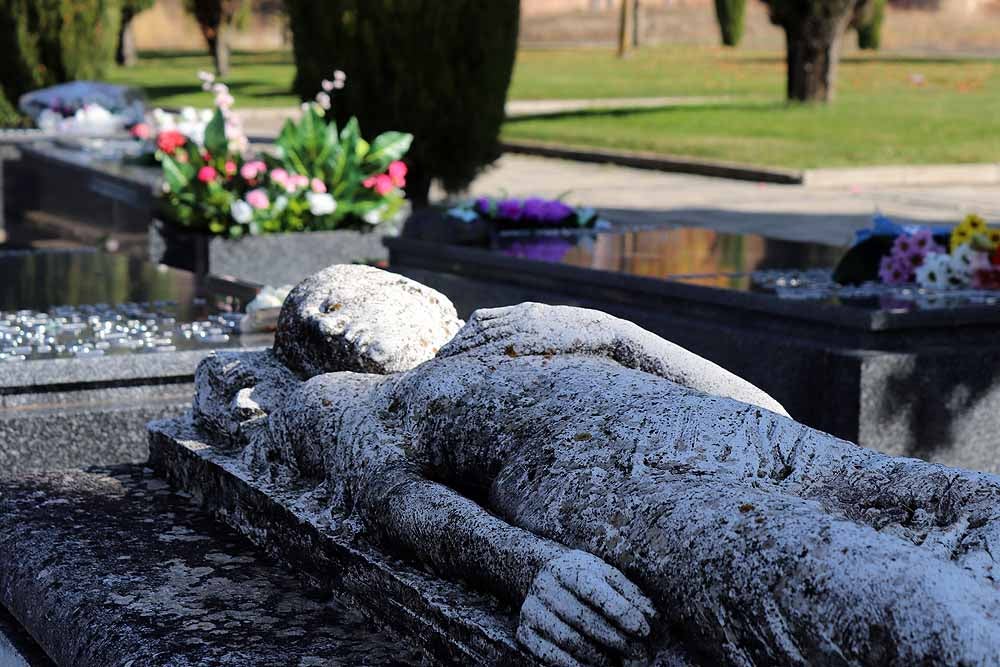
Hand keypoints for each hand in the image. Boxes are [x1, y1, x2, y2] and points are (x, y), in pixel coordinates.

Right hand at [517, 550, 655, 665]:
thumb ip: (630, 594)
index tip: (643, 629)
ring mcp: (533, 610)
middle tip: (639, 655)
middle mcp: (547, 586)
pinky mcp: (525, 632)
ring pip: (567, 640)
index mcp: (570, 568)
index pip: (594, 590)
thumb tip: (652, 618)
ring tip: (618, 665)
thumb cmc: (585, 578)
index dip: (620, 611)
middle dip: (615, 640)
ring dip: (597, 658)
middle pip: (582, 618)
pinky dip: (574, 666)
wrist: (541, 575)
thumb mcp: (607, 576)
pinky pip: (549, 656)